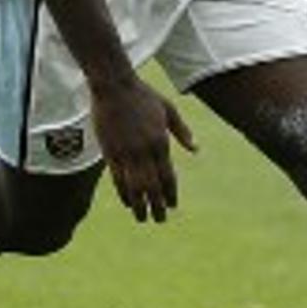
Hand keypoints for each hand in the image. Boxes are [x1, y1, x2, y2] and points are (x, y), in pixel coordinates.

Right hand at [89, 74, 196, 222]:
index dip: (170, 193)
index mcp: (160, 141)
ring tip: (143, 218)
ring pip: (134, 186)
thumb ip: (182, 131)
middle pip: (152, 186)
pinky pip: (117, 178)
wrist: (114, 86)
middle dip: (157, 205)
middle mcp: (144, 151)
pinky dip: (123, 192)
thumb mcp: (169, 109)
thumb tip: (196, 149)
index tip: (173, 206)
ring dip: (139, 204)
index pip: (167, 175)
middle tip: (160, 220)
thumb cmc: (143, 95)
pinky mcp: (110, 152)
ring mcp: (126, 153)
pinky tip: (127, 202)